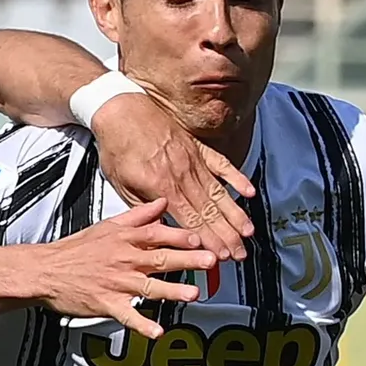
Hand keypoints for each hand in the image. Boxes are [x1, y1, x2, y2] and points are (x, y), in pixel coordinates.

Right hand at [35, 198, 214, 338]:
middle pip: (159, 259)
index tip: (199, 237)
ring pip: (148, 287)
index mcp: (123, 240)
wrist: (45, 270)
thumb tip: (161, 203)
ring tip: (192, 295)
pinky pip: (127, 315)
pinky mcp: (106, 303)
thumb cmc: (75, 250)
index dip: (179, 236)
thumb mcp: (107, 226)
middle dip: (186, 260)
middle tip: (210, 261)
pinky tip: (157, 331)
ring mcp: (115, 283)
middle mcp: (122, 260)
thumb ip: (137, 215)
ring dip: (171, 291)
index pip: (156, 234)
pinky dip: (142, 324)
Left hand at [91, 93, 255, 261]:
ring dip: (235, 214)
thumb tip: (158, 227)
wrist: (120, 109)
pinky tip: (248, 191)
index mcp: (162, 187)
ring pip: (219, 192)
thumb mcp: (120, 183)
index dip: (207, 241)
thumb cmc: (118, 145)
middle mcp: (182, 175)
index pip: (191, 221)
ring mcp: (193, 160)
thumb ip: (143, 208)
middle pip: (210, 212)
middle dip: (227, 236)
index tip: (219, 255)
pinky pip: (221, 164)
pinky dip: (236, 177)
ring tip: (248, 232)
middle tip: (239, 254)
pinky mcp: (197, 147)